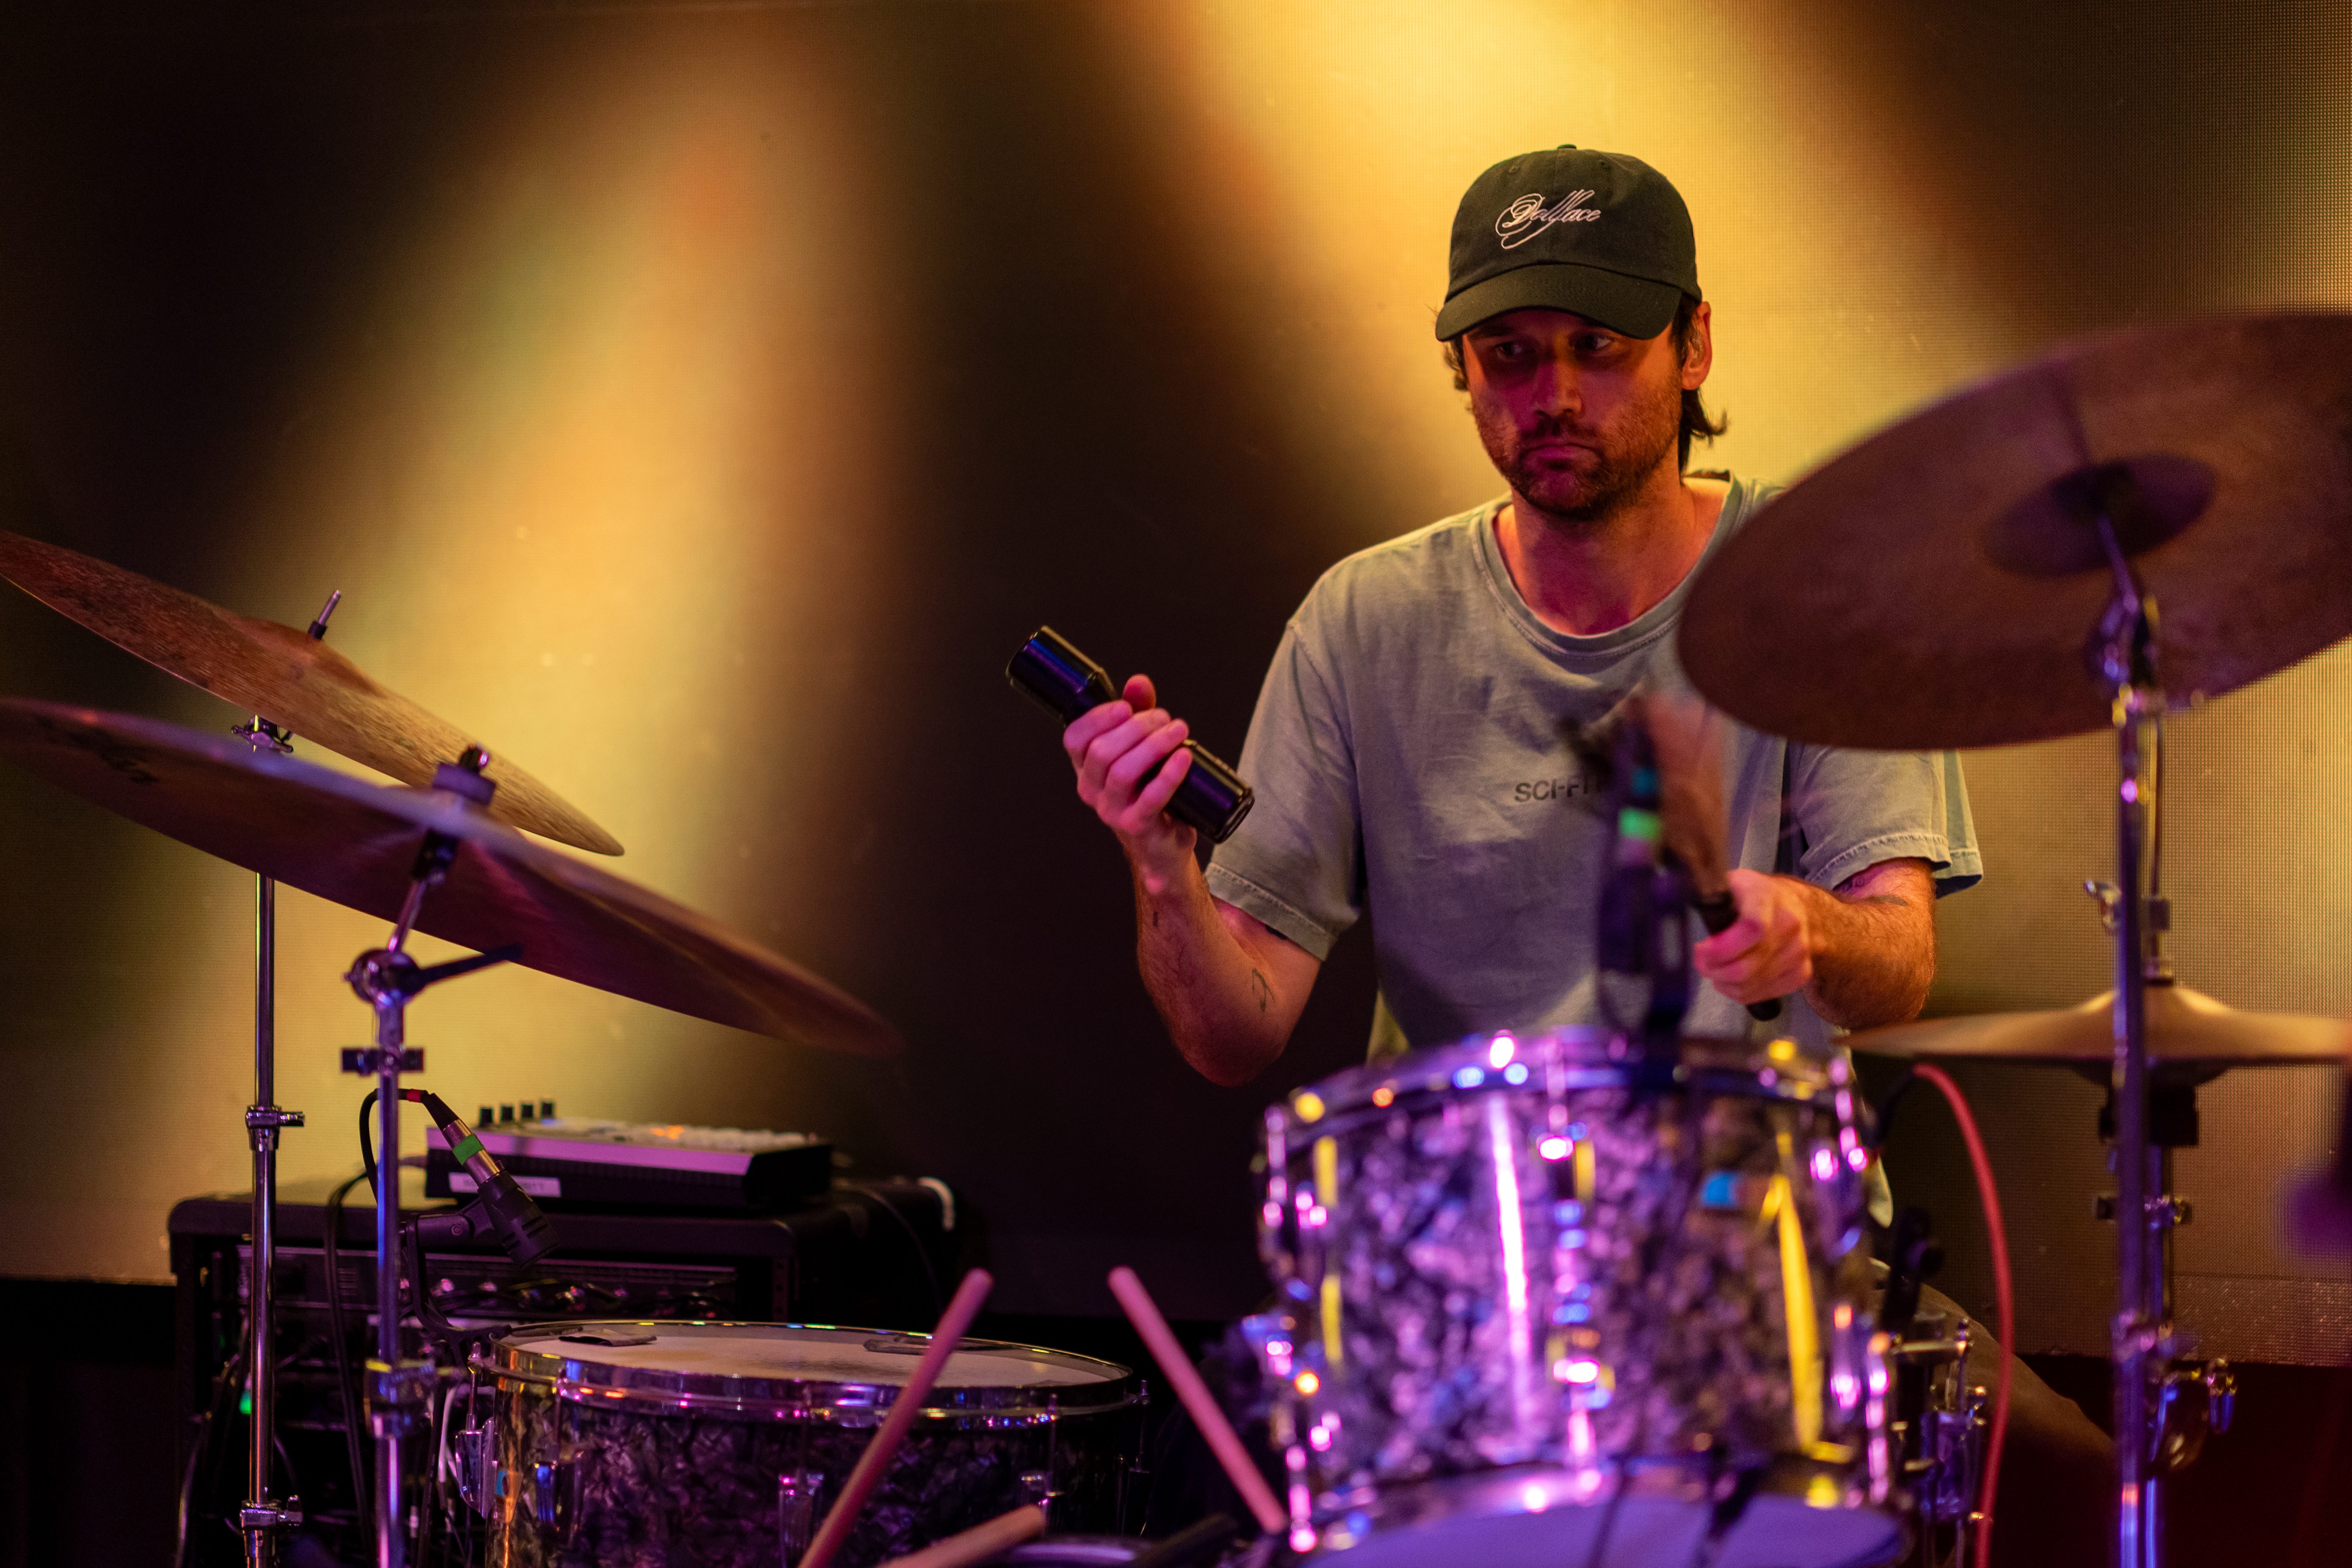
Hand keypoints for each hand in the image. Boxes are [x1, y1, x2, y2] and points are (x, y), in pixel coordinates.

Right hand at [1062, 673, 1197, 879]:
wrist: (1162, 845)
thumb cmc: (1149, 793)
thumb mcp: (1141, 750)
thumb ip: (1137, 714)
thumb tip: (1138, 683)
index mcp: (1086, 769)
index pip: (1074, 739)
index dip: (1097, 717)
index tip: (1125, 706)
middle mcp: (1091, 790)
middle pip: (1102, 751)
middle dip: (1136, 726)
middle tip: (1164, 718)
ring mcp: (1111, 811)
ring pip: (1123, 772)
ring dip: (1154, 745)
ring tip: (1178, 731)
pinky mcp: (1137, 826)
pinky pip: (1151, 798)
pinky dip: (1169, 774)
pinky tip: (1184, 756)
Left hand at [1692, 869, 1818, 1005]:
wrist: (1798, 907)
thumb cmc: (1754, 897)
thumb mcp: (1730, 883)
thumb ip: (1708, 896)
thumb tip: (1672, 899)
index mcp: (1767, 896)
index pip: (1752, 928)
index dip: (1721, 948)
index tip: (1701, 949)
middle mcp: (1789, 925)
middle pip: (1745, 966)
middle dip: (1713, 969)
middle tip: (1702, 960)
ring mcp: (1798, 952)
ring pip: (1748, 985)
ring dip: (1723, 981)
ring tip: (1716, 966)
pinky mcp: (1800, 974)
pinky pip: (1759, 995)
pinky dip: (1738, 990)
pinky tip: (1733, 976)